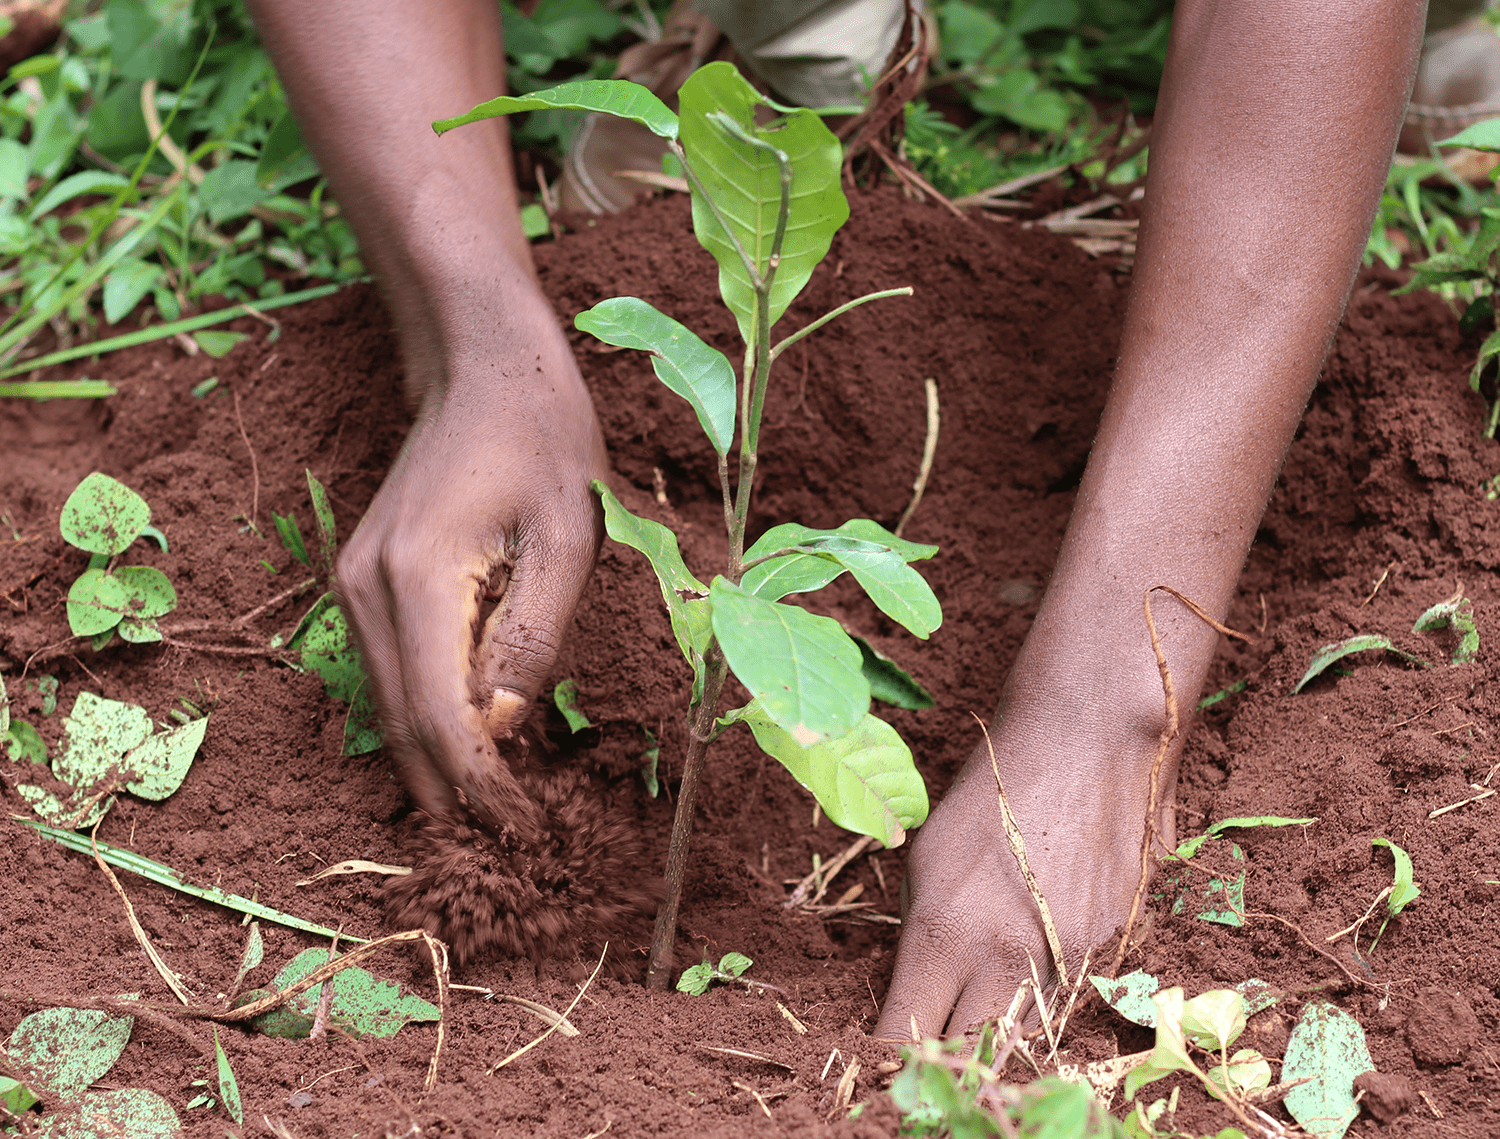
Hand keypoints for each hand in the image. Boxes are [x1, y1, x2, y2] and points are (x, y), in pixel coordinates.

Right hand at [337, 292, 607, 834]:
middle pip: (403, 724)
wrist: (482, 366)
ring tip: (488, 817)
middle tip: (508, 847)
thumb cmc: (541, 436)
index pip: (442, 717)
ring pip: (389, 705)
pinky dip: (423, 720)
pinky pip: (391, 671)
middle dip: (454, 793)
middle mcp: (367, 589)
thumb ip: (534, 633)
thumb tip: (503, 724)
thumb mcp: (569, 533)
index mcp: (420, 577)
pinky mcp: (364, 582)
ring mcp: (355, 585)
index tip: (523, 833)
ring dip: (435, 765)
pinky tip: (463, 750)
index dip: (482, 786)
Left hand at [874, 699, 1171, 1041]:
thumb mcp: (926, 857)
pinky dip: (1054, 980)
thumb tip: (918, 992)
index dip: (892, 1052)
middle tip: (939, 1036)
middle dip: (950, 1055)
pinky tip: (1048, 934)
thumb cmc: (993, 785)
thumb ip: (919, 934)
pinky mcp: (1118, 946)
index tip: (888, 1053)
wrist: (1088, 737)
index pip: (905, 1035)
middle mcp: (1008, 957)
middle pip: (971, 1054)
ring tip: (992, 980)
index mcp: (943, 933)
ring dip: (1005, 1019)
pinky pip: (1076, 988)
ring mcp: (1071, 958)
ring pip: (1028, 1029)